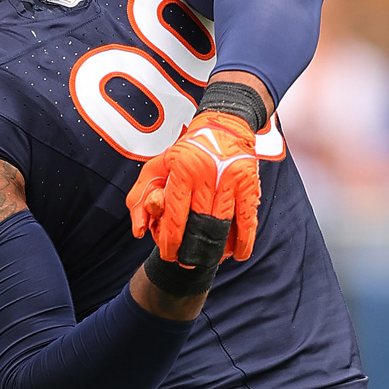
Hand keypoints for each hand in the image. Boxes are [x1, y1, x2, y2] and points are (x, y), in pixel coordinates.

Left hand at [127, 111, 260, 262]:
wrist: (224, 126)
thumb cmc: (185, 152)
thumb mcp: (154, 168)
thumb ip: (139, 199)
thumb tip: (139, 232)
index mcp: (182, 169)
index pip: (174, 215)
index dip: (170, 241)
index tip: (169, 255)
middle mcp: (207, 174)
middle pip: (198, 224)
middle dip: (191, 249)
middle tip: (186, 262)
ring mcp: (230, 179)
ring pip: (222, 225)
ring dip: (216, 249)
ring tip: (208, 259)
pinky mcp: (249, 184)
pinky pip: (247, 219)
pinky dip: (243, 240)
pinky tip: (237, 254)